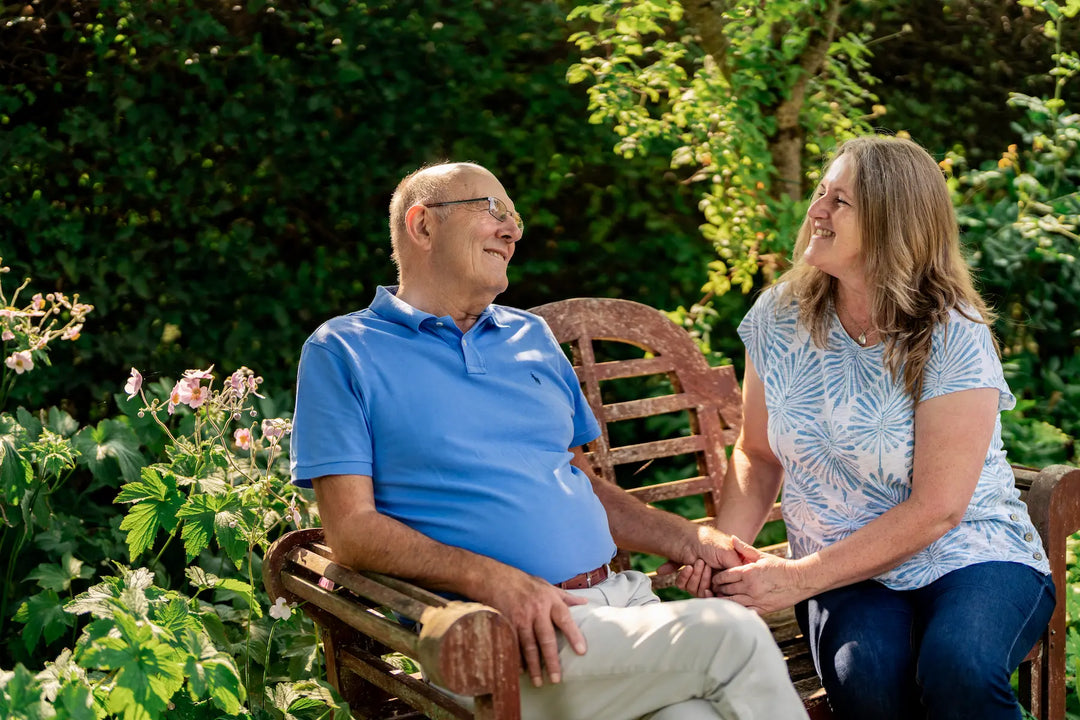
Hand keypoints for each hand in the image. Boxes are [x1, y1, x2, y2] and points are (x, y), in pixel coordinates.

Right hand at [481, 570, 588, 686]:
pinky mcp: (507, 624)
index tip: (581, 651)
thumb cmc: (527, 584)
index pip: (565, 619)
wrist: (497, 579)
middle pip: (546, 638)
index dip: (574, 635)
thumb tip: (585, 602)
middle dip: (551, 660)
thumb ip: (566, 597)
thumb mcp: (548, 587)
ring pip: (528, 646)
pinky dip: (517, 659)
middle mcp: (536, 610)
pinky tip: (521, 671)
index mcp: (550, 601)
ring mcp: (520, 618)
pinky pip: (513, 645)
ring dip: (534, 666)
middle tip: (556, 678)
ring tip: (539, 682)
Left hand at [658, 526, 753, 597]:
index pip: (726, 593)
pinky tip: (688, 566)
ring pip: (696, 592)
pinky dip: (685, 577)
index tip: (717, 575)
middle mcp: (714, 582)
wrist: (690, 538)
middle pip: (709, 595)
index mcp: (726, 577)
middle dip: (706, 579)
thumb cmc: (712, 544)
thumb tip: (745, 585)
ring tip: (698, 561)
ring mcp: (699, 582)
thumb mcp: (729, 555)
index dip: (721, 587)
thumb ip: (738, 570)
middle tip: (706, 564)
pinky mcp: (686, 581)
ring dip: (696, 576)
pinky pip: (684, 587)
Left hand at [711, 536, 808, 613]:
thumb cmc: (779, 566)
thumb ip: (744, 548)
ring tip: (720, 598)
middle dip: (718, 589)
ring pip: (733, 602)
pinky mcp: (763, 609)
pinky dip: (736, 610)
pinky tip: (732, 608)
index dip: (717, 578)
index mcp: (748, 572)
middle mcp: (750, 587)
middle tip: (713, 588)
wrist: (799, 580)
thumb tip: (732, 538)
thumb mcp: (762, 556)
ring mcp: (756, 599)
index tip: (715, 578)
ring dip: (724, 600)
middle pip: (726, 589)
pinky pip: (745, 612)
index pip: (725, 576)